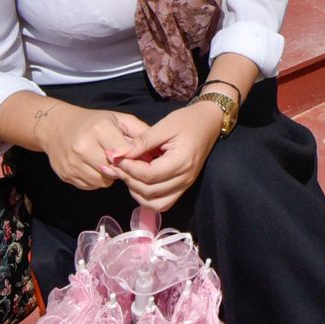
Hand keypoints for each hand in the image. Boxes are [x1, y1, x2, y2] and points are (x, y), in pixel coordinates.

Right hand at [32, 101, 148, 189]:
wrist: (55, 126)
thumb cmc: (93, 122)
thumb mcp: (118, 119)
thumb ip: (140, 132)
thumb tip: (158, 151)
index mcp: (98, 129)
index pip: (124, 152)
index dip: (133, 157)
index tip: (137, 157)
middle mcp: (82, 147)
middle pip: (114, 170)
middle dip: (122, 167)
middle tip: (123, 161)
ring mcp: (72, 163)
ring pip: (103, 181)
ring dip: (109, 175)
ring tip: (107, 162)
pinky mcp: (66, 175)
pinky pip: (90, 185)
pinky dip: (96, 179)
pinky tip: (94, 166)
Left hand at [108, 104, 223, 211]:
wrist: (209, 123)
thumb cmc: (187, 120)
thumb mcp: (164, 125)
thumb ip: (141, 142)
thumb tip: (117, 153)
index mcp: (181, 161)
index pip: (149, 174)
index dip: (129, 168)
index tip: (115, 157)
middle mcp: (184, 178)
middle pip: (149, 191)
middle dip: (128, 179)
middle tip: (116, 165)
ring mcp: (185, 185)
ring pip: (155, 203)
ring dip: (137, 193)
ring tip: (127, 175)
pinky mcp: (183, 187)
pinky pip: (162, 203)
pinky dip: (147, 198)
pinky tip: (139, 183)